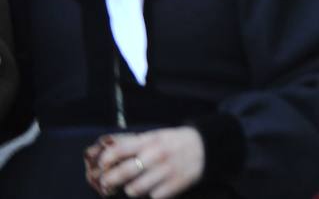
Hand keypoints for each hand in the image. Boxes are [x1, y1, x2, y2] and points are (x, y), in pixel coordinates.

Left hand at [85, 127, 204, 197]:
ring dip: (131, 189)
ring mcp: (167, 171)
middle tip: (108, 182)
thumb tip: (108, 152)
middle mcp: (157, 155)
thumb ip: (135, 144)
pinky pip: (153, 196)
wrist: (205, 147)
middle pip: (123, 173)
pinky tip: (154, 188)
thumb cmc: (174, 142)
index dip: (106, 160)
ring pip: (135, 189)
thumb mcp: (156, 136)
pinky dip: (151, 194)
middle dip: (110, 180)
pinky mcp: (176, 184)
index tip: (103, 165)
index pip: (119, 150)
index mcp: (150, 141)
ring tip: (133, 186)